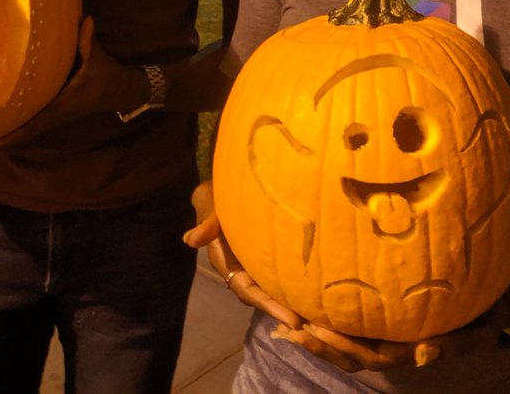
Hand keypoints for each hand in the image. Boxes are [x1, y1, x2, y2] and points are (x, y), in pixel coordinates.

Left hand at [0, 17, 128, 147]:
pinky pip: (31, 122)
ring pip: (26, 130)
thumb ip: (88, 40)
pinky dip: (15, 125)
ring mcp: (53, 116)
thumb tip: (85, 19)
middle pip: (22, 133)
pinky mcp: (54, 111)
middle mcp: (54, 116)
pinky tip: (1, 122)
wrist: (121, 92)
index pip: (31, 125)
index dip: (9, 134)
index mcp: (60, 106)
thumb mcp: (98, 59)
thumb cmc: (107, 77)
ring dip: (5, 133)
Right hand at [181, 181, 301, 328]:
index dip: (268, 305)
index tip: (292, 320)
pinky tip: (315, 292)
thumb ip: (206, 220)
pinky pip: (279, 273)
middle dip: (284, 312)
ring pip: (272, 288)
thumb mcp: (207, 201)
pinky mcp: (267, 255)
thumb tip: (191, 240)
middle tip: (311, 326)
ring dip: (290, 302)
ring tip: (318, 317)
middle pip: (262, 296)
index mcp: (225, 260)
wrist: (226, 182)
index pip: (246, 289)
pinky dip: (294, 284)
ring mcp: (254, 262)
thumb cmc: (215, 192)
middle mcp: (240, 267)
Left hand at [274, 286, 509, 373]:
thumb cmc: (489, 312)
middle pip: (350, 354)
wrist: (500, 298)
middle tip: (286, 329)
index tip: (311, 331)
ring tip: (285, 325)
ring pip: (349, 344)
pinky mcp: (390, 316)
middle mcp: (396, 344)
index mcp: (410, 349)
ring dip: (317, 338)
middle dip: (318, 345)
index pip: (368, 355)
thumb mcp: (479, 332)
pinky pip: (357, 324)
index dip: (339, 347)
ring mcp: (391, 333)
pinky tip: (306, 305)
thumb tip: (423, 355)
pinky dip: (330, 320)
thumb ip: (454, 345)